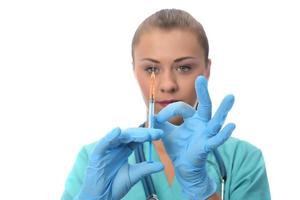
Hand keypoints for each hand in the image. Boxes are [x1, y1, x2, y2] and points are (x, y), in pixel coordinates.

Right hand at [75, 127, 163, 199]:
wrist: (102, 198)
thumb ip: (146, 169)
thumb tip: (162, 165)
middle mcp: (116, 147)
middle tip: (156, 133)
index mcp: (125, 150)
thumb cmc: (115, 186)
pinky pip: (103, 144)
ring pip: (119, 137)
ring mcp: (107, 150)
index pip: (137, 139)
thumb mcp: (134, 175)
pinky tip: (118, 131)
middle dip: (144, 133)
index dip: (148, 135)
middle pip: (130, 135)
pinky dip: (110, 137)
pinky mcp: (97, 155)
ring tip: (145, 134)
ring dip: (132, 134)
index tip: (160, 134)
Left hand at [156, 76, 234, 198]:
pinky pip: (217, 139)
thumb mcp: (166, 133)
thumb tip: (152, 113)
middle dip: (203, 92)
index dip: (168, 110)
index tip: (157, 118)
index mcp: (192, 119)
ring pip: (216, 120)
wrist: (182, 166)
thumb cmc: (178, 148)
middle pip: (205, 105)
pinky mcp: (207, 146)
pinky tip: (231, 125)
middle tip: (201, 78)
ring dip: (223, 109)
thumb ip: (160, 123)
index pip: (181, 107)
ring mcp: (207, 134)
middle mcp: (202, 123)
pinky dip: (224, 134)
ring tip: (230, 97)